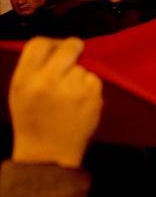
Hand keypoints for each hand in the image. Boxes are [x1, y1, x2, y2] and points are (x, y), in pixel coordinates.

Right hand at [9, 38, 102, 167]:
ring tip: (69, 96)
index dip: (51, 43)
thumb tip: (54, 45)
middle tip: (73, 60)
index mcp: (24, 79)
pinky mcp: (92, 93)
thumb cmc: (34, 121)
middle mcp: (47, 80)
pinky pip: (94, 78)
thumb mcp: (20, 92)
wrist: (48, 154)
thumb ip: (34, 68)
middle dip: (74, 50)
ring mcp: (71, 86)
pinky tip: (80, 103)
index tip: (56, 49)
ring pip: (83, 66)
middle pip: (69, 46)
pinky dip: (90, 87)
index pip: (39, 43)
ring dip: (80, 75)